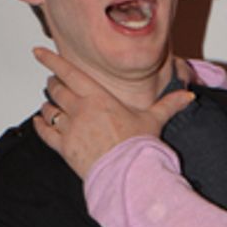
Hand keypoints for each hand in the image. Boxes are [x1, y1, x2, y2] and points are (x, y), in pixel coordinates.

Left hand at [32, 48, 194, 180]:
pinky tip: (38, 121)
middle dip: (54, 83)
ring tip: (49, 103)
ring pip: (50, 109)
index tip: (39, 52)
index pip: (69, 72)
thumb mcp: (153, 121)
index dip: (52, 60)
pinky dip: (40, 125)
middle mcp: (80, 110)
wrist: (128, 174)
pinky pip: (45, 132)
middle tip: (53, 81)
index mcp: (98, 98)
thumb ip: (168, 105)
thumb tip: (188, 96)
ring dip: (48, 104)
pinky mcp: (64, 148)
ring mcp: (70, 129)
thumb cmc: (139, 146)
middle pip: (58, 89)